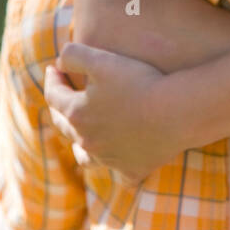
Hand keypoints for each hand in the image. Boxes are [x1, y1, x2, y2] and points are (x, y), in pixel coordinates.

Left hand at [44, 42, 186, 184]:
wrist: (176, 112)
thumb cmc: (140, 82)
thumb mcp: (102, 59)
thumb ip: (73, 55)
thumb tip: (59, 63)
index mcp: (77, 113)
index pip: (53, 95)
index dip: (52, 79)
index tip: (54, 68)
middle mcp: (87, 140)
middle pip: (64, 126)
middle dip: (59, 109)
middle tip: (62, 97)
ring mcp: (109, 159)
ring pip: (85, 157)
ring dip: (80, 146)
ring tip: (82, 139)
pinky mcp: (132, 170)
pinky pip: (120, 173)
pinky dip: (117, 166)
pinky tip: (120, 160)